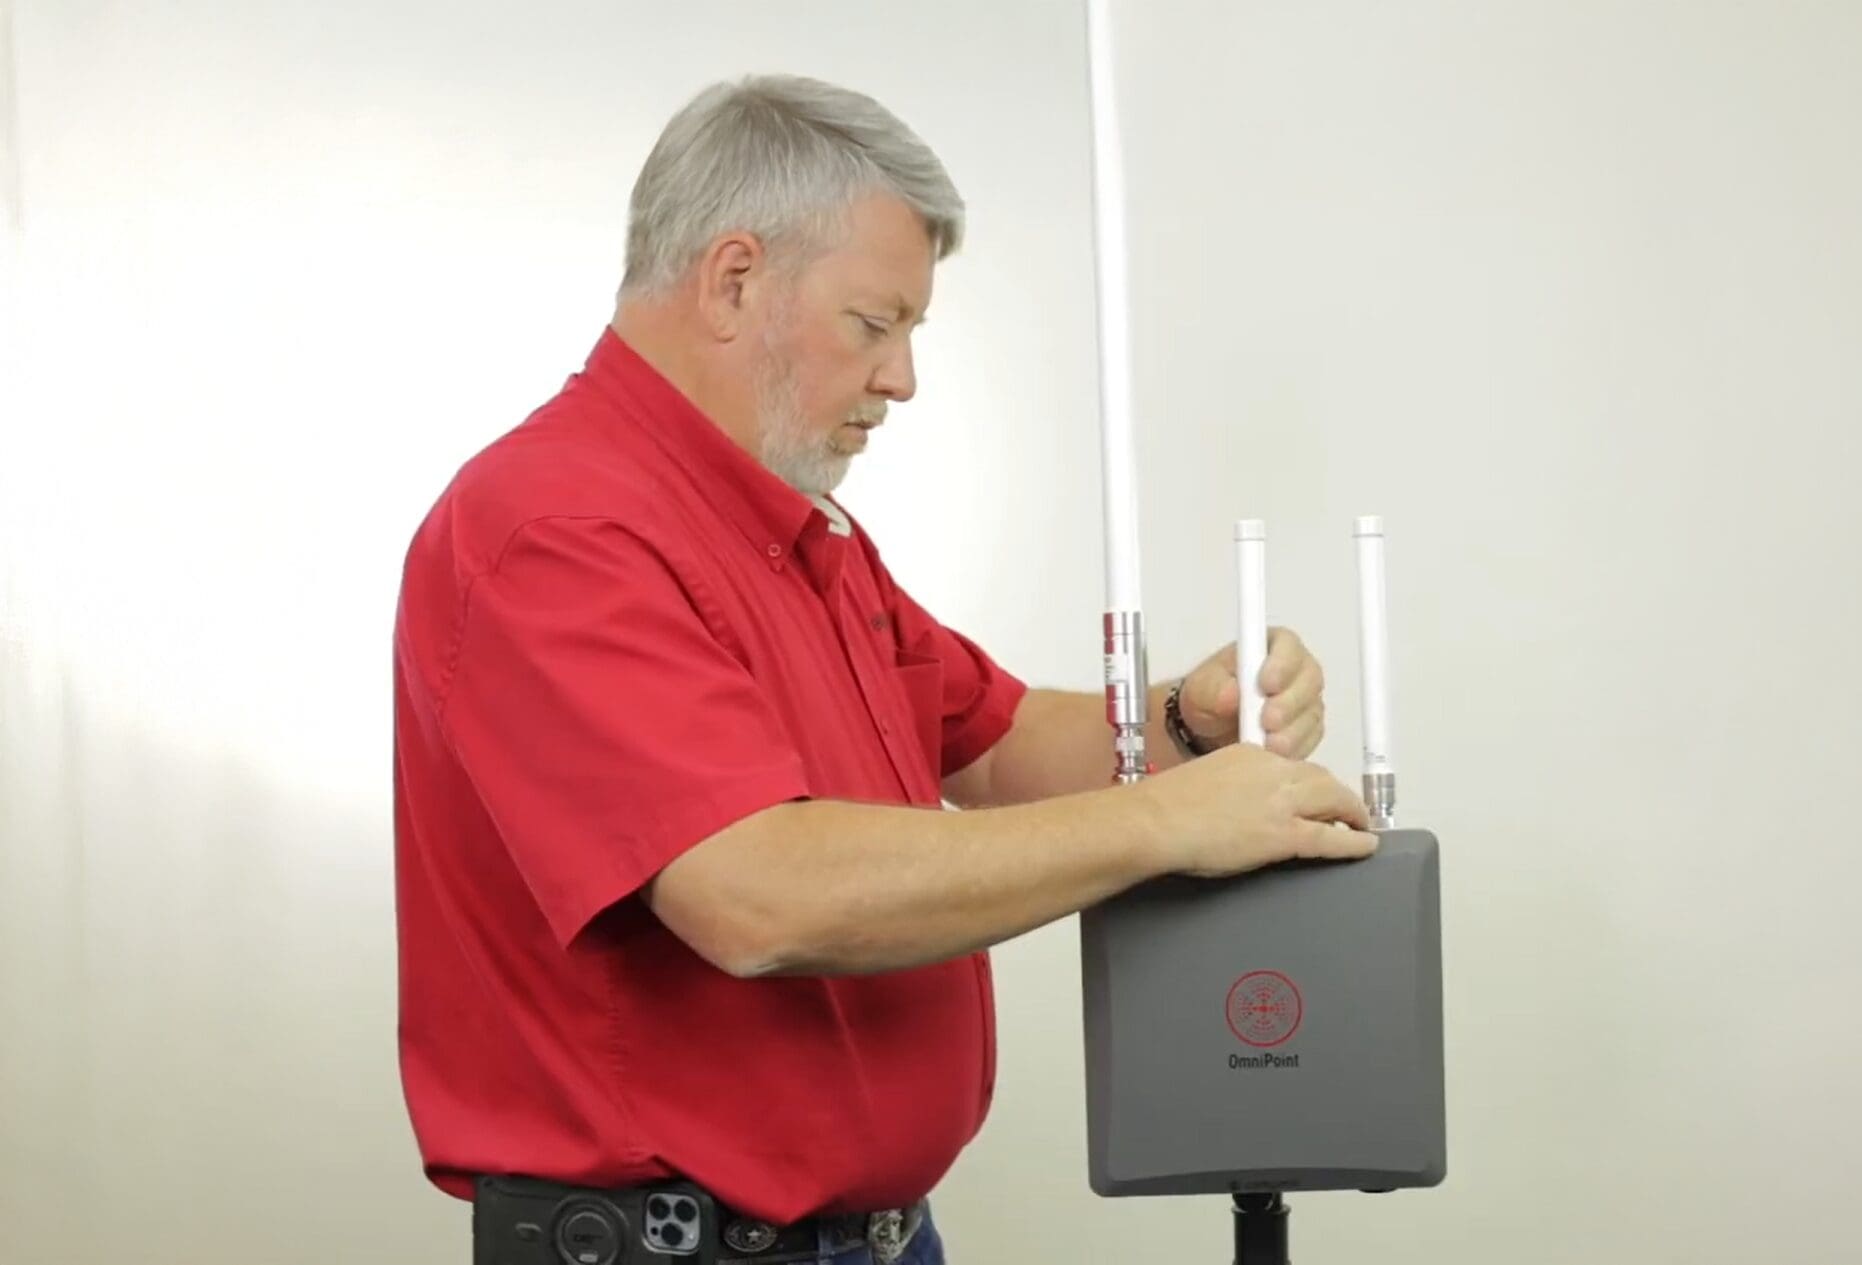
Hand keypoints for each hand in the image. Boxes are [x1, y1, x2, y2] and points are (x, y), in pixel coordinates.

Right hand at [1137, 744, 1376, 877]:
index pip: (1293, 765)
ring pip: (1333, 800)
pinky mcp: (1284, 833)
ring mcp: (1280, 802)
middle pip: (1321, 778)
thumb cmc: (1168, 806)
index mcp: (1251, 754)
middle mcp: (1271, 770)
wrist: (1156, 820)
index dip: (1309, 784)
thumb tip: (1247, 807)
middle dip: (1337, 795)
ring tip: (1361, 826)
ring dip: (1352, 813)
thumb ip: (1235, 786)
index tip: (1314, 795)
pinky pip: (1331, 836)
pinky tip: (1365, 845)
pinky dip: (1354, 842)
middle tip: (1348, 811)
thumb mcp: (1208, 779)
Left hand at [1178, 628, 1326, 758]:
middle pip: (1309, 680)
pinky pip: (1310, 739)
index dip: (1282, 663)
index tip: (1266, 684)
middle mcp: (1296, 671)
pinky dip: (1294, 748)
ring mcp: (1305, 701)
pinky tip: (1275, 754)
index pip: (1288, 645)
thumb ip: (1214, 687)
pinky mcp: (1307, 730)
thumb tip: (1232, 694)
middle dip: (1289, 702)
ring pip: (1312, 713)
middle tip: (1267, 720)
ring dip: (1291, 731)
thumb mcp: (1200, 688)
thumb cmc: (1210, 697)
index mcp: (1271, 647)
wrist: (1209, 729)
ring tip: (1267, 744)